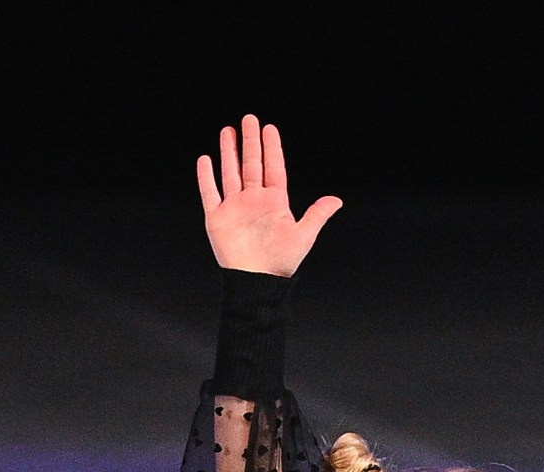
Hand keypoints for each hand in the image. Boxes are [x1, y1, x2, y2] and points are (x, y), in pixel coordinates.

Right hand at [197, 115, 341, 277]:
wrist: (255, 280)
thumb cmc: (280, 261)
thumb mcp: (304, 235)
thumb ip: (317, 214)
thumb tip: (337, 200)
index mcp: (274, 201)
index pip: (273, 167)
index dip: (271, 148)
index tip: (269, 128)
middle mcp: (253, 200)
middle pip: (251, 164)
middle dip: (250, 142)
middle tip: (249, 119)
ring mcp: (234, 208)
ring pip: (230, 173)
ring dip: (229, 152)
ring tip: (227, 131)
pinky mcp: (216, 218)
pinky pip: (210, 193)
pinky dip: (206, 177)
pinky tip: (205, 160)